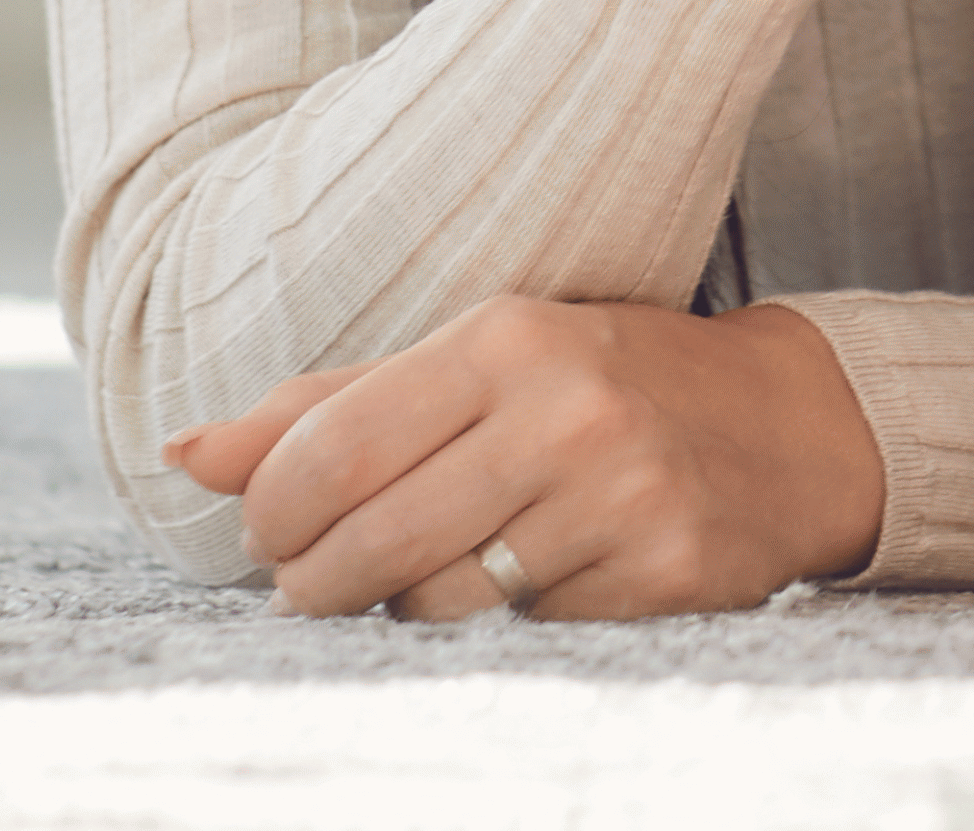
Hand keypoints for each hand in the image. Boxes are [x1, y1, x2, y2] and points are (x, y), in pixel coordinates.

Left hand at [165, 297, 884, 618]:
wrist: (788, 427)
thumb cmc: (598, 386)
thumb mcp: (475, 363)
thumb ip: (330, 407)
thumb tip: (184, 454)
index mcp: (505, 338)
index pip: (330, 450)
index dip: (271, 514)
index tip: (270, 533)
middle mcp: (564, 411)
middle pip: (370, 541)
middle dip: (315, 583)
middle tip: (311, 586)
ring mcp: (619, 497)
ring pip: (440, 605)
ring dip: (404, 610)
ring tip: (419, 581)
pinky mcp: (662, 577)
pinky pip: (525, 635)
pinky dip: (503, 625)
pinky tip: (527, 581)